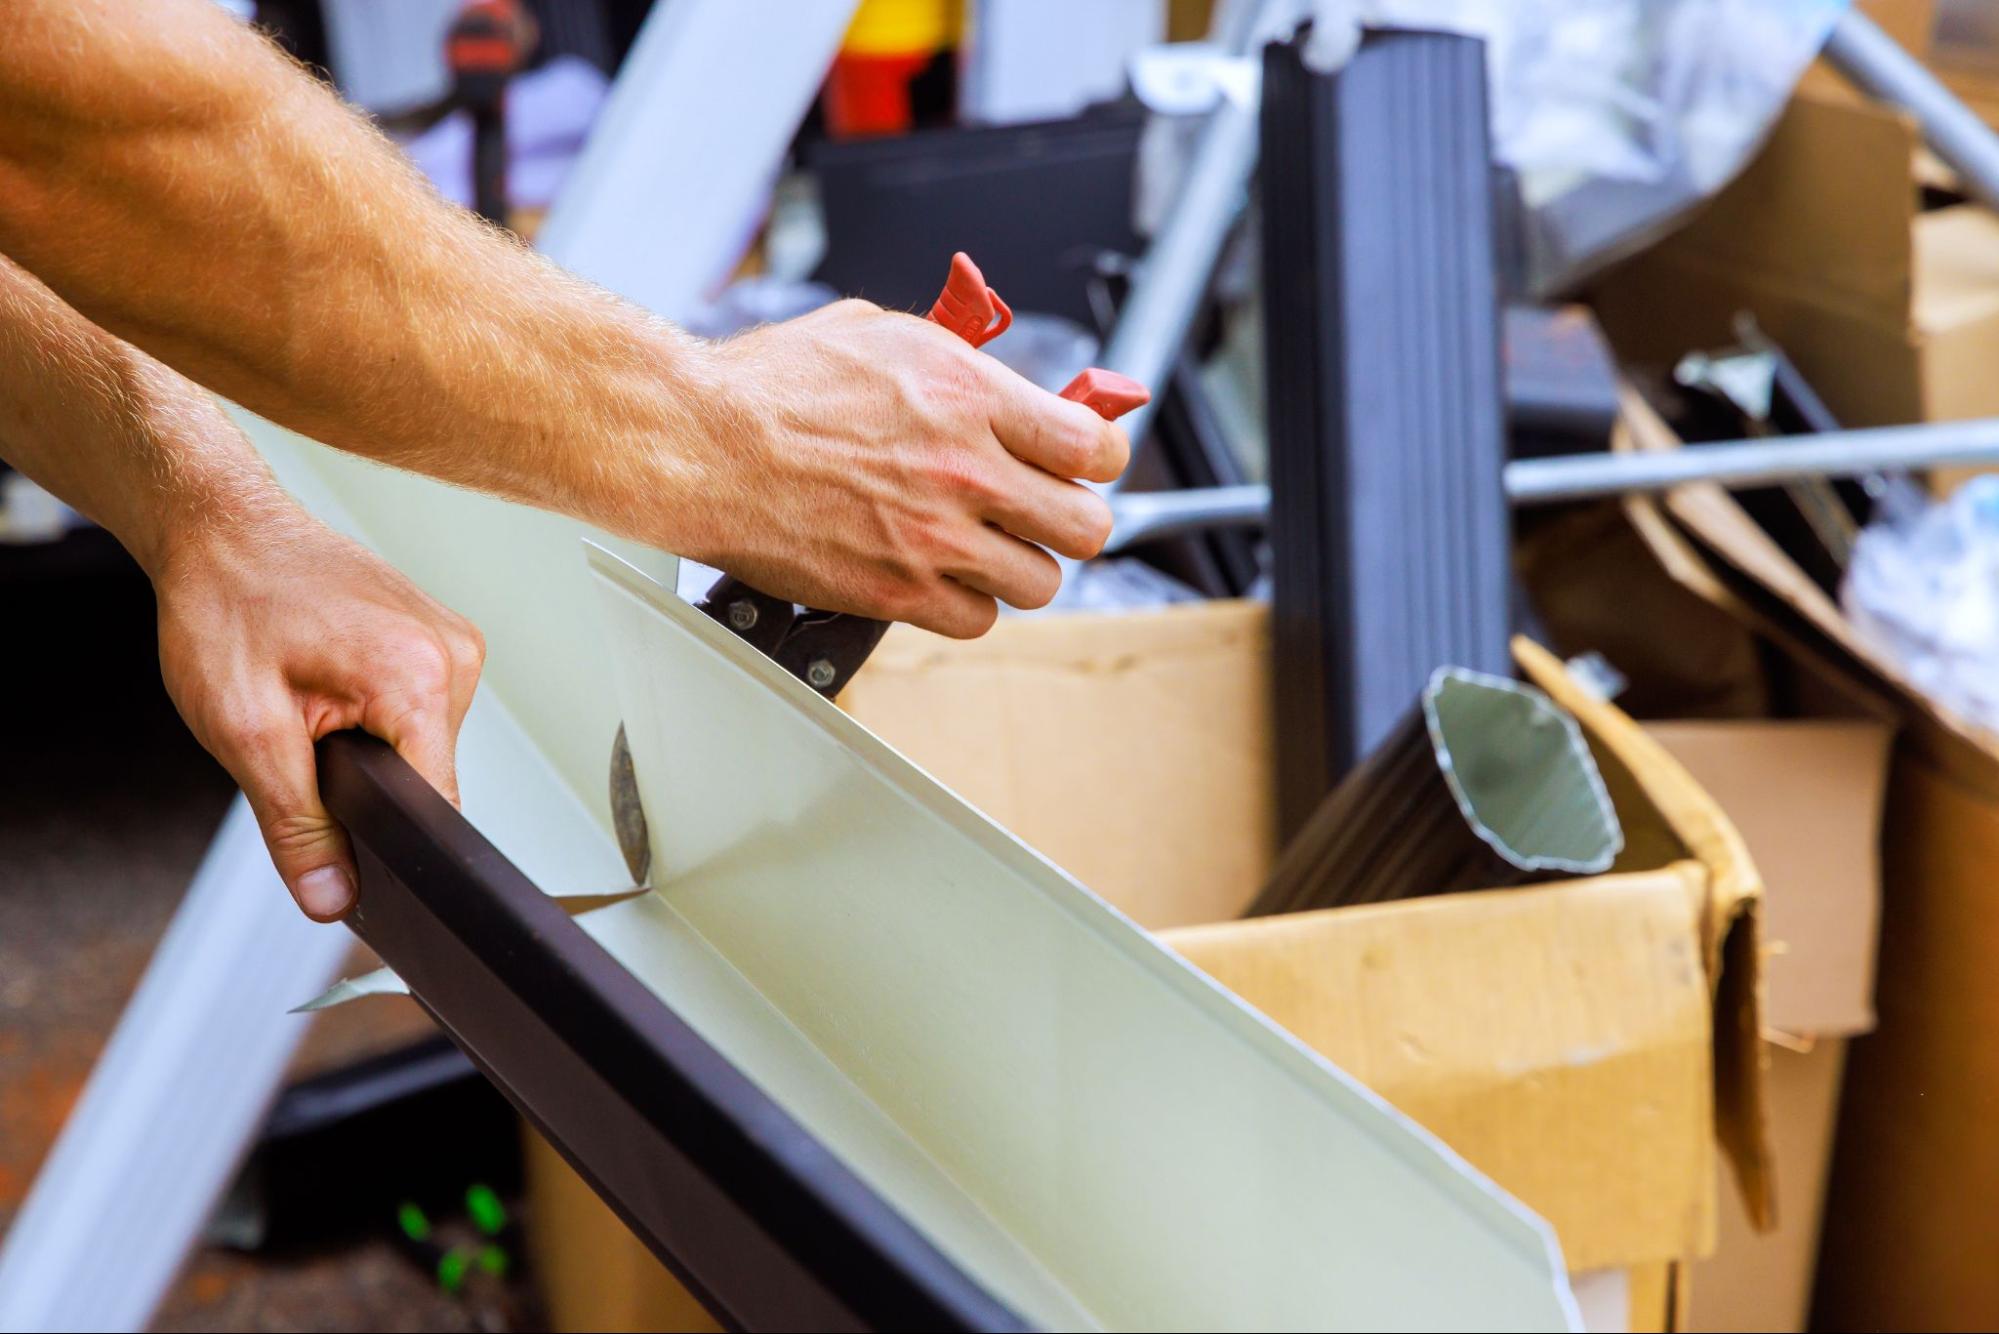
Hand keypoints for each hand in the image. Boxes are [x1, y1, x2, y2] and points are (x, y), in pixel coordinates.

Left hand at [153, 502, 483, 919]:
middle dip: (363, 783)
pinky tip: (328, 681)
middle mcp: (454, 656)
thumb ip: (296, 825)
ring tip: (309, 698)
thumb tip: (332, 897)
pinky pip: (418, 710)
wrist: (221, 527)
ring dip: (366, 747)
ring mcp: (453, 642)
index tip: (341, 841)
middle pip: (428, 777)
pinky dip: (373, 715)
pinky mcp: (439, 637)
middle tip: (297, 736)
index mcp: (419, 677)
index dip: (389, 843)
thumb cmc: (226, 604)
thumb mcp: (244, 732)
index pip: (436, 805)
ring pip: (421, 747)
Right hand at [682, 300, 1130, 637]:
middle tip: (1041, 510)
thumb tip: (1002, 383)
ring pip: (1040, 582)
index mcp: (971, 396)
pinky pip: (978, 620)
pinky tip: (938, 575)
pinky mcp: (900, 593)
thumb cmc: (773, 385)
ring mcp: (937, 540)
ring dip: (1019, 566)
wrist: (703, 445)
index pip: (1095, 446)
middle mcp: (967, 471)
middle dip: (1069, 517)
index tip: (1084, 460)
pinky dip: (967, 604)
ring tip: (984, 545)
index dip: (1098, 456)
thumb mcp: (880, 334)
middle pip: (1087, 526)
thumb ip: (959, 362)